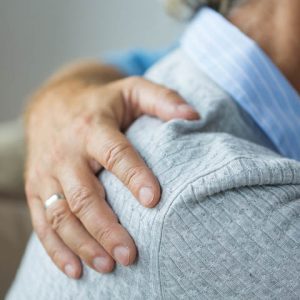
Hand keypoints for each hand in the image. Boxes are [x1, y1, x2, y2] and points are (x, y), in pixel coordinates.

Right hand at [25, 75, 198, 278]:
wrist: (52, 103)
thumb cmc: (100, 102)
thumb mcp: (130, 89)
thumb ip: (161, 99)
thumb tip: (194, 115)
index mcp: (92, 127)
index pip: (114, 153)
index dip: (133, 175)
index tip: (153, 200)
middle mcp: (66, 152)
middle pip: (84, 195)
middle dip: (107, 228)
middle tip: (131, 254)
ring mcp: (47, 173)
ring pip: (61, 215)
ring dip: (84, 244)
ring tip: (110, 266)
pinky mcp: (36, 187)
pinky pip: (42, 222)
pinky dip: (56, 249)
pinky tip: (76, 269)